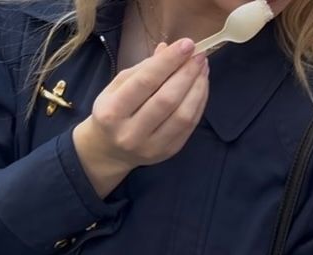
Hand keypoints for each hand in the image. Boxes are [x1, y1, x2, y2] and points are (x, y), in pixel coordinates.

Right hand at [72, 38, 209, 196]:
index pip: (145, 82)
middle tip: (199, 55)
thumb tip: (168, 48)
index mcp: (112, 111)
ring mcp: (152, 146)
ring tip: (203, 68)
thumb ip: (142, 69)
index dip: (169, 61)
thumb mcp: (116, 87)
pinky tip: (201, 86)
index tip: (186, 44)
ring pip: (183, 115)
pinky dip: (199, 102)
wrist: (109, 150)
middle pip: (167, 99)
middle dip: (187, 73)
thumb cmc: (113, 112)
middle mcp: (130, 132)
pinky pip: (190, 125)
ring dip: (197, 88)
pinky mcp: (169, 152)